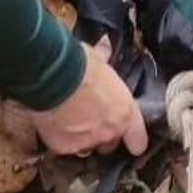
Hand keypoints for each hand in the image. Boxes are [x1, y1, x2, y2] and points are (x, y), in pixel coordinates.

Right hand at [28, 41, 147, 157]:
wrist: (54, 77)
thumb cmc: (81, 63)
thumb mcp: (99, 58)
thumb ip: (105, 59)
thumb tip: (106, 46)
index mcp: (124, 112)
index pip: (138, 140)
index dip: (134, 139)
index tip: (130, 137)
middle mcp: (108, 132)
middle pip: (110, 143)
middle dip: (103, 133)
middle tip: (91, 115)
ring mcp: (86, 142)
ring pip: (87, 146)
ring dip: (82, 136)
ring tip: (69, 118)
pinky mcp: (63, 147)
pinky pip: (65, 145)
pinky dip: (61, 136)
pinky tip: (54, 121)